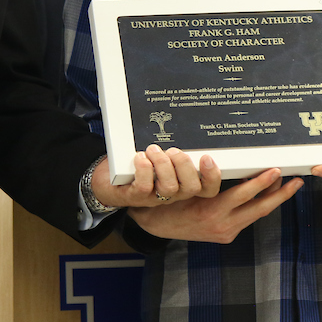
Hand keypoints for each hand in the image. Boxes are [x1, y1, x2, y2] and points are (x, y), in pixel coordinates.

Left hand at [90, 146, 214, 209]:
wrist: (109, 178)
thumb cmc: (140, 164)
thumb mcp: (162, 155)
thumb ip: (177, 147)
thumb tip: (188, 125)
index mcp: (183, 183)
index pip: (208, 189)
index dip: (212, 176)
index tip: (206, 157)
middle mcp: (173, 193)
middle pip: (192, 188)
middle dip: (184, 165)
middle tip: (173, 150)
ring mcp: (154, 197)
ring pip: (169, 187)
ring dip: (163, 164)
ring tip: (153, 150)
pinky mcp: (134, 197)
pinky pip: (144, 187)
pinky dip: (144, 169)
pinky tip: (140, 157)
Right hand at [127, 165, 303, 243]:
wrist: (155, 225)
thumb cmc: (169, 201)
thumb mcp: (187, 188)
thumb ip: (209, 180)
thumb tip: (230, 166)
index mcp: (212, 211)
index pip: (244, 196)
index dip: (262, 183)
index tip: (275, 171)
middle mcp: (222, 225)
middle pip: (260, 209)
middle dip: (280, 195)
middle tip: (296, 181)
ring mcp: (225, 233)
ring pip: (256, 214)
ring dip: (272, 200)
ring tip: (286, 185)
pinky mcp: (226, 236)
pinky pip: (247, 218)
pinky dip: (257, 205)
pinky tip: (263, 194)